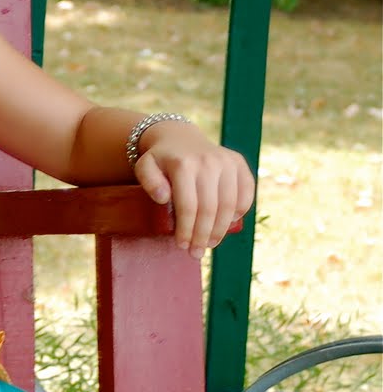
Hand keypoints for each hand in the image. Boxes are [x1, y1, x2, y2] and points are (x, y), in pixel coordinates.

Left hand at [134, 121, 254, 260]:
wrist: (179, 138)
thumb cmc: (160, 160)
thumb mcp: (145, 167)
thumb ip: (148, 181)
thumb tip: (163, 198)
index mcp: (184, 165)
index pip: (188, 206)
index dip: (186, 230)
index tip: (182, 246)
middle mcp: (208, 161)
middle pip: (210, 209)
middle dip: (203, 236)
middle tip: (196, 253)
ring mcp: (227, 161)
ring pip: (229, 205)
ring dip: (220, 230)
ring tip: (210, 244)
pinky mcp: (239, 163)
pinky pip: (246, 193)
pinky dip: (239, 212)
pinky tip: (227, 224)